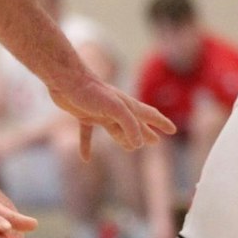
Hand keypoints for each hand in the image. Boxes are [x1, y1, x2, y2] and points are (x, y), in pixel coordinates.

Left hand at [48, 72, 175, 160]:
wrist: (65, 79)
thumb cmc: (91, 91)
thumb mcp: (115, 108)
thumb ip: (129, 125)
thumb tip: (138, 144)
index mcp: (127, 105)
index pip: (149, 115)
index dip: (161, 123)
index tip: (172, 130)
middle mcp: (116, 109)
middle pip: (135, 124)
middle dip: (146, 133)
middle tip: (155, 142)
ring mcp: (100, 111)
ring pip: (115, 129)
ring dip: (123, 139)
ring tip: (130, 148)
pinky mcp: (83, 114)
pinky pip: (88, 134)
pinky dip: (87, 145)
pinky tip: (85, 158)